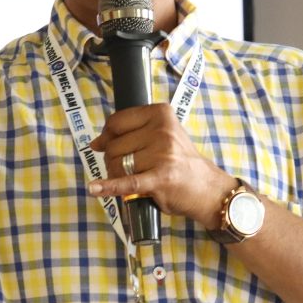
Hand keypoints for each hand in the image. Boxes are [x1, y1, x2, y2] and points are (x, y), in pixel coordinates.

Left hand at [87, 104, 237, 228]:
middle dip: (112, 159)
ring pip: (117, 164)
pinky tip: (95, 189)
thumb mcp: (162, 135)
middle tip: (125, 168)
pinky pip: (127, 182)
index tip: (104, 144)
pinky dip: (108, 187)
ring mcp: (162, 154)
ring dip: (116, 176)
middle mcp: (162, 131)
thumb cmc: (180, 161)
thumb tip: (96, 143)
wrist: (207, 187)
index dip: (107, 135)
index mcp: (161, 114)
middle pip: (115, 145)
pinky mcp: (160, 179)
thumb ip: (131, 133)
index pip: (117, 121)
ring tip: (130, 179)